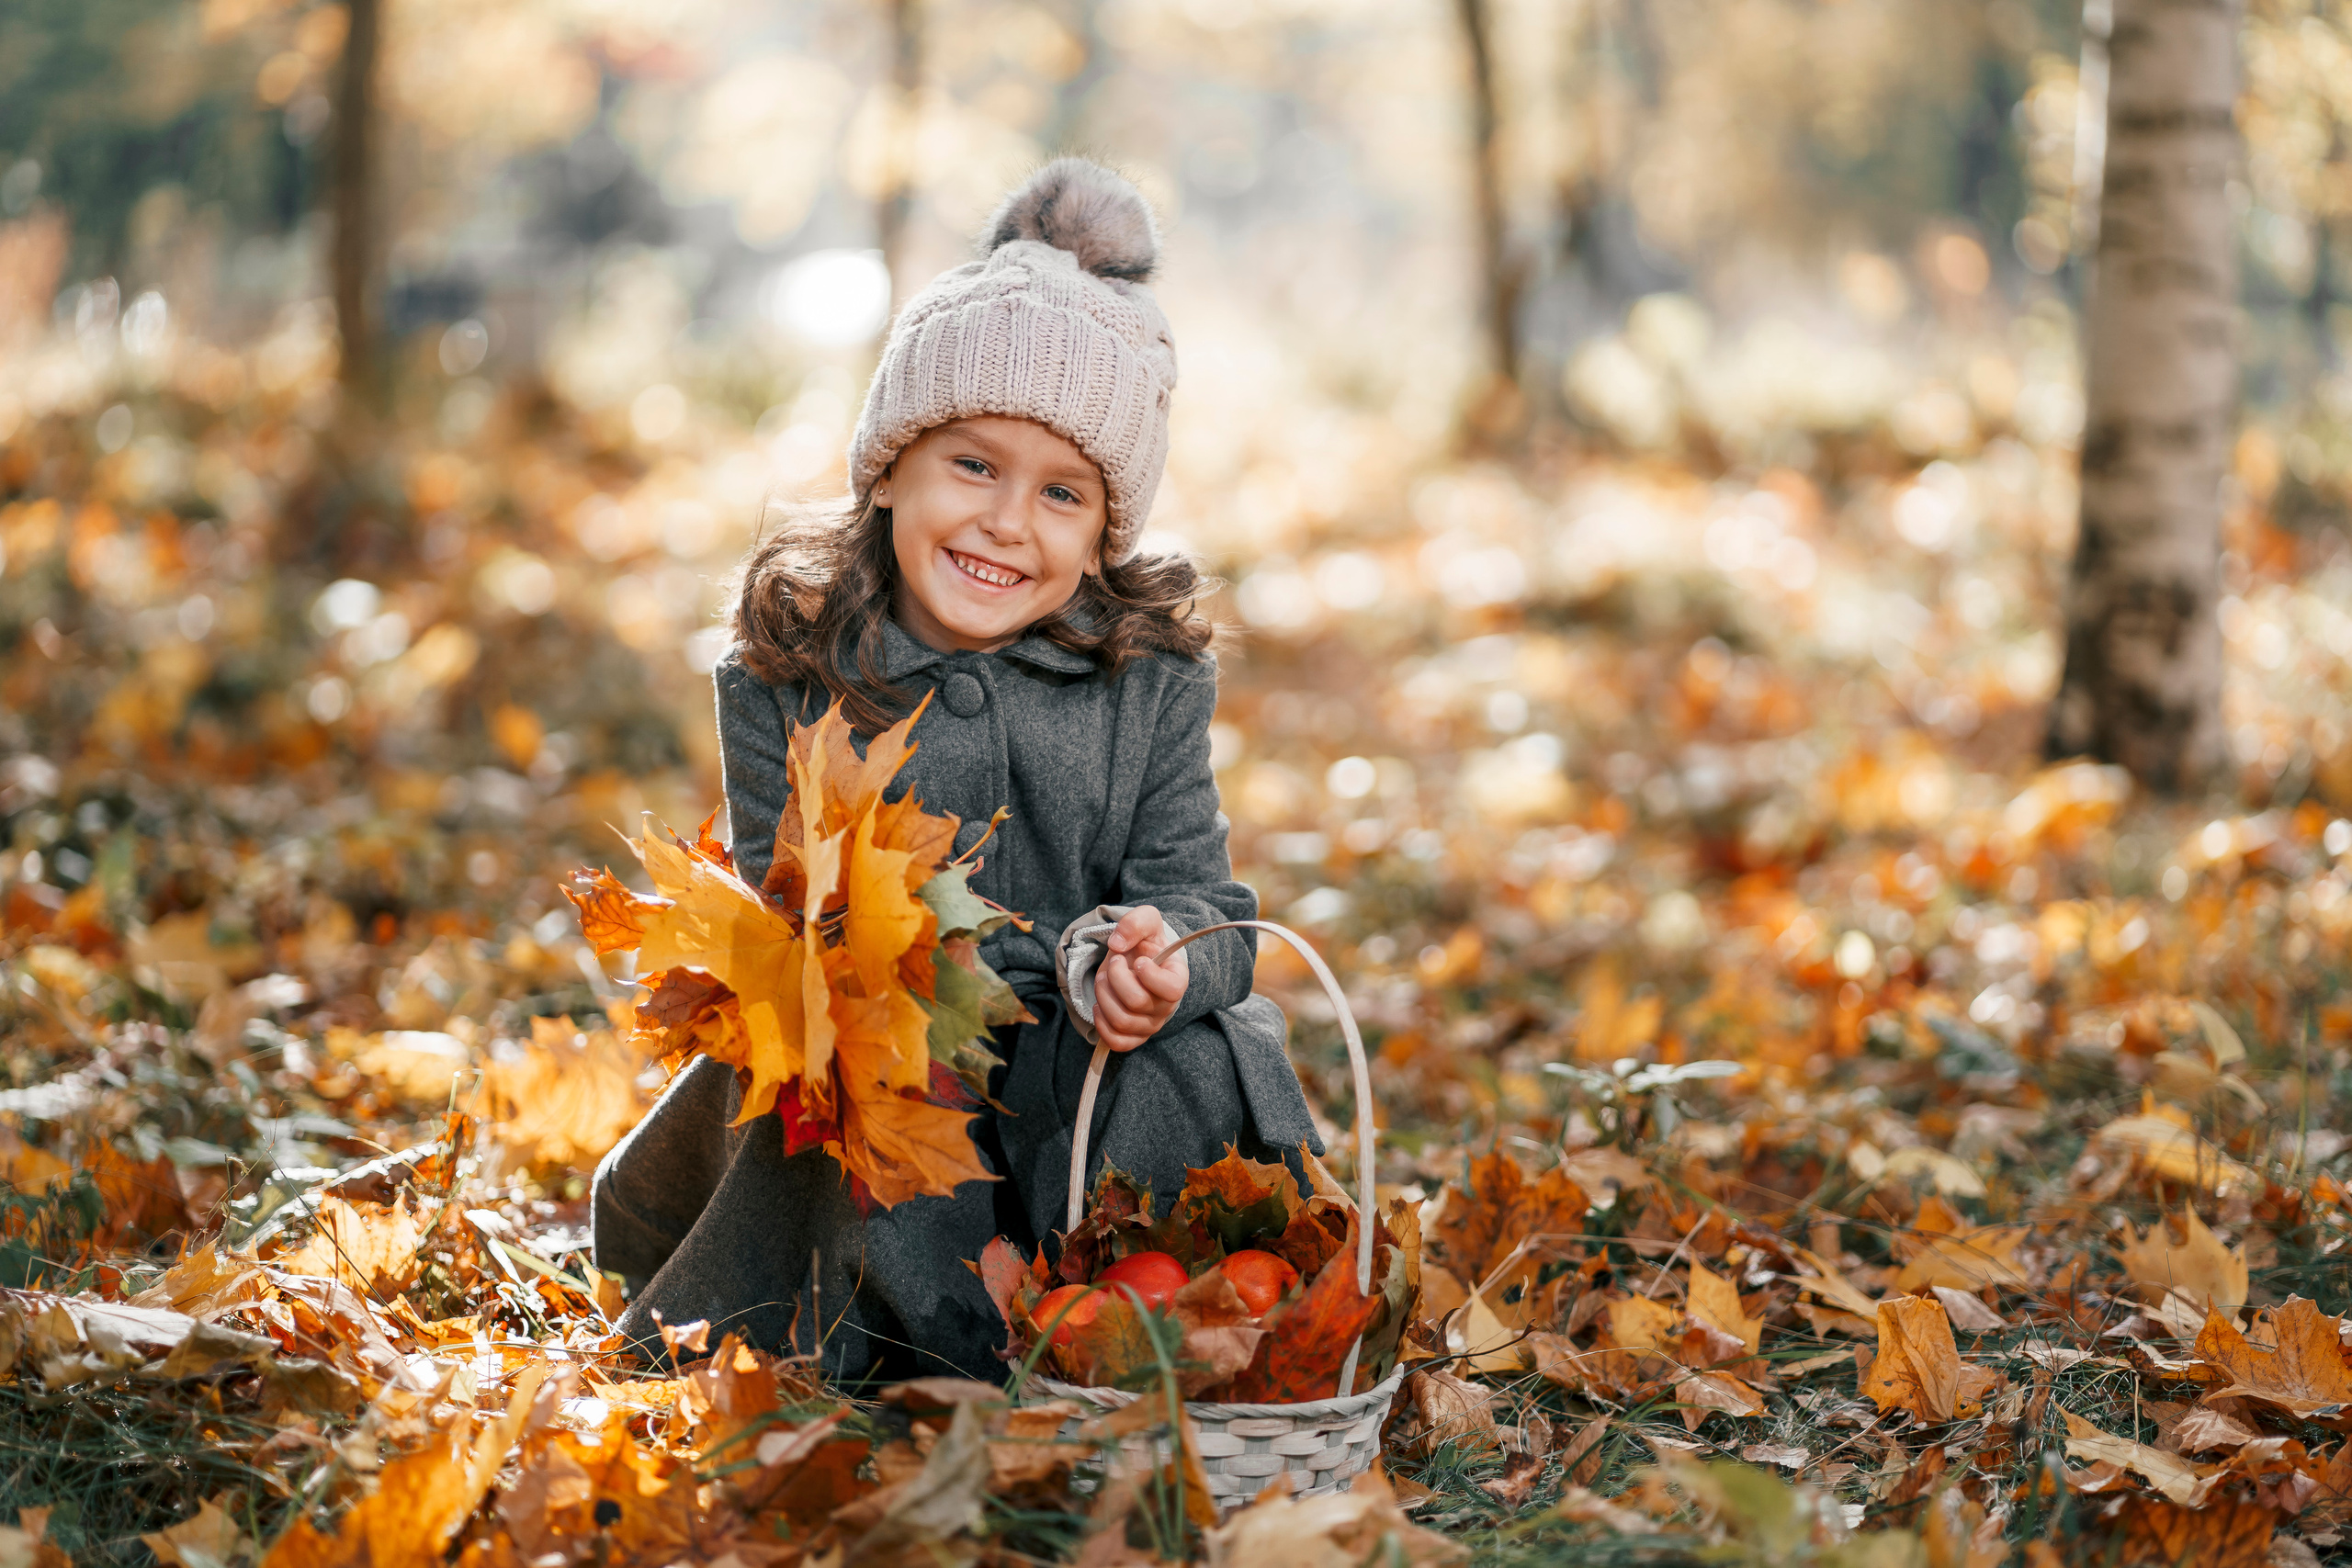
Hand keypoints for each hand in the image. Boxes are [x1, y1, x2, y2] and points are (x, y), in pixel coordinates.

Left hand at [1095, 905, 1187, 1052]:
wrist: (1138, 961)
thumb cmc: (1146, 944)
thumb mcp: (1146, 921)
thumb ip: (1135, 923)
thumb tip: (1117, 944)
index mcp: (1177, 979)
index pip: (1172, 989)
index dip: (1150, 976)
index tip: (1139, 960)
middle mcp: (1166, 1006)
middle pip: (1137, 1002)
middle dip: (1115, 978)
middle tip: (1114, 962)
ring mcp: (1150, 1024)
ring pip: (1121, 1021)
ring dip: (1103, 995)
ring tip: (1104, 980)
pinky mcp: (1134, 1036)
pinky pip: (1116, 1042)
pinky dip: (1101, 1024)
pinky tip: (1100, 1005)